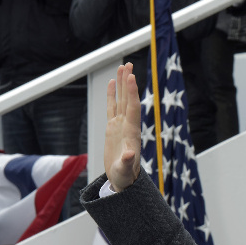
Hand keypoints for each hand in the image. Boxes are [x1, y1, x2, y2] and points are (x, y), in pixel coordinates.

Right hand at [104, 63, 140, 191]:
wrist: (124, 180)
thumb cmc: (125, 176)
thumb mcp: (125, 170)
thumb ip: (128, 162)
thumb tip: (130, 154)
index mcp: (132, 132)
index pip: (133, 108)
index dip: (132, 93)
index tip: (132, 77)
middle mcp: (128, 125)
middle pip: (128, 99)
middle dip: (128, 82)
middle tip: (128, 64)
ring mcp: (120, 125)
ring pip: (121, 100)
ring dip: (122, 84)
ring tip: (122, 66)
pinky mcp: (113, 128)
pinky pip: (112, 107)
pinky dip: (112, 95)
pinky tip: (112, 83)